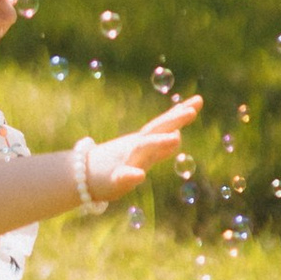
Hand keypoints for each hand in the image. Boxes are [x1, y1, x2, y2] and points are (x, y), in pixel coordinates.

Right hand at [84, 95, 201, 200]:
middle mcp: (136, 147)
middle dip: (173, 121)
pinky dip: (131, 175)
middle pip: (156, 130)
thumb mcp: (141, 156)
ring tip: (175, 137)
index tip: (198, 101)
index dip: (180, 113)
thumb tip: (178, 134)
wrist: (82, 176)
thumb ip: (160, 147)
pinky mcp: (114, 179)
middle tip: (191, 111)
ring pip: (142, 149)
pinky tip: (140, 176)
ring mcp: (125, 160)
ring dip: (158, 142)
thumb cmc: (115, 164)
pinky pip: (123, 176)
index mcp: (144, 142)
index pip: (164, 124)